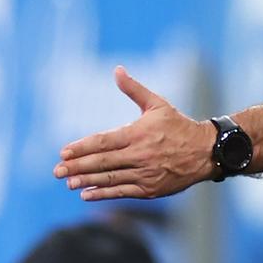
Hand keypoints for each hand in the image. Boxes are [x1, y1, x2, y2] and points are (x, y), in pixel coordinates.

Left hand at [53, 65, 214, 200]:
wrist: (205, 151)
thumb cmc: (178, 125)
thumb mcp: (157, 104)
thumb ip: (134, 89)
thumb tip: (117, 70)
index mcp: (139, 133)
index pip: (104, 141)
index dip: (82, 147)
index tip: (64, 151)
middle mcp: (140, 154)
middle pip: (102, 162)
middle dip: (77, 166)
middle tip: (57, 171)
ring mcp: (145, 174)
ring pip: (110, 178)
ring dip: (86, 181)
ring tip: (68, 182)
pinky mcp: (150, 189)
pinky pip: (122, 191)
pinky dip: (103, 193)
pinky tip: (87, 193)